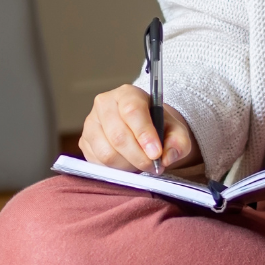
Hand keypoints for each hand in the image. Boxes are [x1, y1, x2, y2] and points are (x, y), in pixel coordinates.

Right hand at [79, 84, 201, 172]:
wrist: (143, 131)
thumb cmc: (159, 129)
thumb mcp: (176, 132)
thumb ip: (178, 143)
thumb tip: (167, 157)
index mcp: (128, 94)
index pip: (132, 111)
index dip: (144, 134)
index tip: (156, 153)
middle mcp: (104, 104)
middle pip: (118, 136)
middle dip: (139, 157)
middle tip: (154, 166)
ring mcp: (91, 123)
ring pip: (107, 153)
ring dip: (128, 166)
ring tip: (141, 164)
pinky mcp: (85, 142)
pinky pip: (99, 163)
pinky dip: (116, 170)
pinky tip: (128, 164)